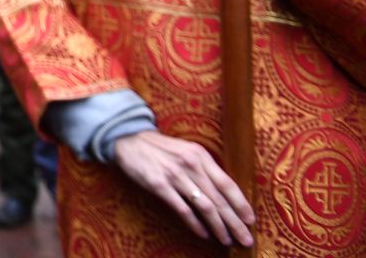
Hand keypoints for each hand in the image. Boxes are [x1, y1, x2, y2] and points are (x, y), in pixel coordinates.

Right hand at [112, 131, 253, 246]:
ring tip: (227, 240)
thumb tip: (224, 193)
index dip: (241, 204)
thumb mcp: (186, 150)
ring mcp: (175, 175)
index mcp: (200, 155)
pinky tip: (204, 234)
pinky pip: (183, 210)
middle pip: (219, 199)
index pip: (227, 184)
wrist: (128, 139)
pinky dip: (196, 224)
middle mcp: (191, 165)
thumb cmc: (160, 148)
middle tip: (246, 239)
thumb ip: (204, 168)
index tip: (251, 220)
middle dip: (235, 222)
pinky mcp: (159, 185)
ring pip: (205, 206)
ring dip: (219, 227)